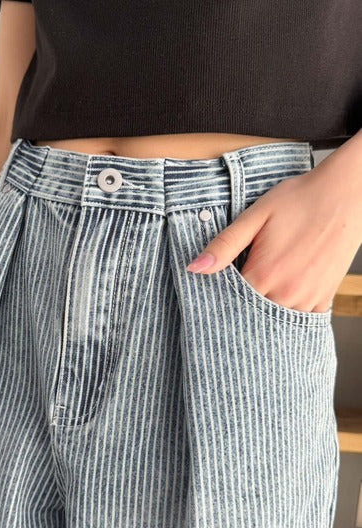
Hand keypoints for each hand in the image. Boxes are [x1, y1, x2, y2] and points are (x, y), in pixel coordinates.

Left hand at [185, 169, 361, 313]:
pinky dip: (286, 311)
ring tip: (260, 292)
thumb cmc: (298, 201)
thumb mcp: (254, 217)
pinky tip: (280, 296)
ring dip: (263, 311)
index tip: (214, 292)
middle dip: (239, 308)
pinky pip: (299, 319)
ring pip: (274, 321)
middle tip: (238, 292)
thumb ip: (224, 246)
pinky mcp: (324, 298)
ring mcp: (308, 299)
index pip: (229, 302)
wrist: (344, 194)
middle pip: (251, 315)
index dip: (218, 298)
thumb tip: (194, 268)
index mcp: (264, 274)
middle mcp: (287, 293)